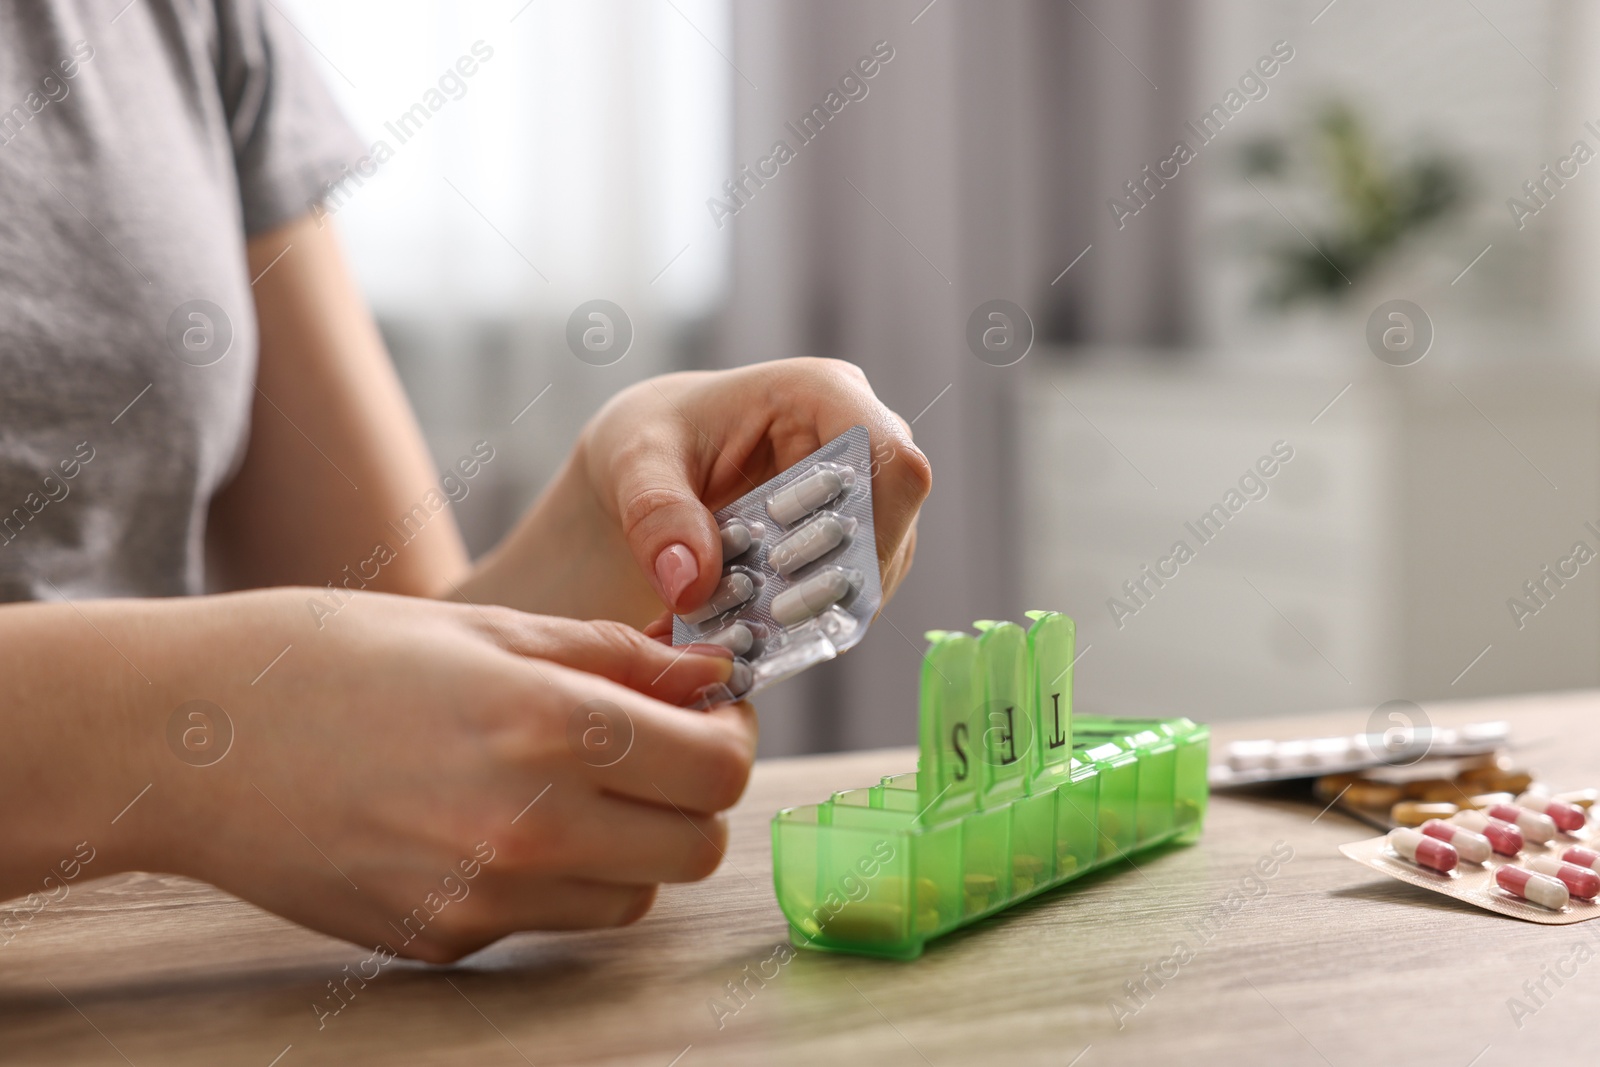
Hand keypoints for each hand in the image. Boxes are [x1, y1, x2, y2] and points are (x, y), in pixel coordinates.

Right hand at [130, 588, 753, 962]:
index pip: (719, 770)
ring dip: (633, 843)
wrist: (195, 735)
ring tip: (573, 783)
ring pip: (634, 896)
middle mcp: (529, 827)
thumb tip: (711, 673)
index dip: (731, 736)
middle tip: (656, 748)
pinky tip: (496, 818)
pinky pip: (550, 921)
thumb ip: (620, 654)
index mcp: (549, 727)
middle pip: (695, 846)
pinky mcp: (444, 939)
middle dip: (694, 796)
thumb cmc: (338, 655)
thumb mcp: (491, 623)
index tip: (710, 711)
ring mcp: (485, 898)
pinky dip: (555, 878)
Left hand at [582, 358, 931, 617]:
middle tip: (768, 621)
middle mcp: (859, 441)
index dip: (876, 521)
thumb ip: (657, 516)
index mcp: (822, 394)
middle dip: (833, 581)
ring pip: (876, 566)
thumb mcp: (636, 464)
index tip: (811, 576)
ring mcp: (863, 495)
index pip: (891, 456)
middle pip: (890, 522)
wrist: (652, 465)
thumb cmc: (652, 439)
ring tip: (753, 639)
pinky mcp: (849, 542)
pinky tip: (756, 639)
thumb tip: (692, 585)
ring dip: (820, 611)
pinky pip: (849, 592)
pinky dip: (804, 622)